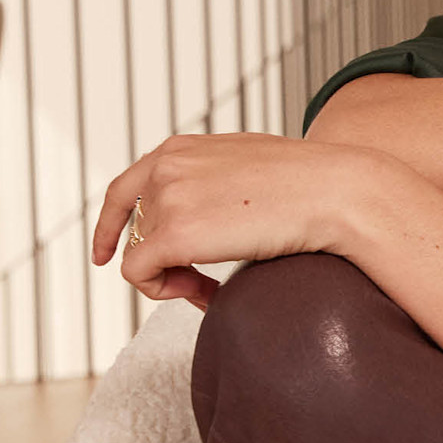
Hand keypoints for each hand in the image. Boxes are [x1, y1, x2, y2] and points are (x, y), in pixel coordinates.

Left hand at [90, 133, 418, 308]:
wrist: (338, 192)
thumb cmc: (313, 186)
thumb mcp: (250, 168)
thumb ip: (216, 182)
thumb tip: (210, 213)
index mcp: (181, 148)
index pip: (126, 189)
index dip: (110, 226)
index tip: (105, 255)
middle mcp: (165, 167)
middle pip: (137, 231)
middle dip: (164, 261)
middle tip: (201, 285)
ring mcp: (167, 198)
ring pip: (140, 256)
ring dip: (174, 278)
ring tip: (214, 287)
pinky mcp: (173, 234)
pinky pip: (141, 277)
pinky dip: (167, 292)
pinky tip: (208, 294)